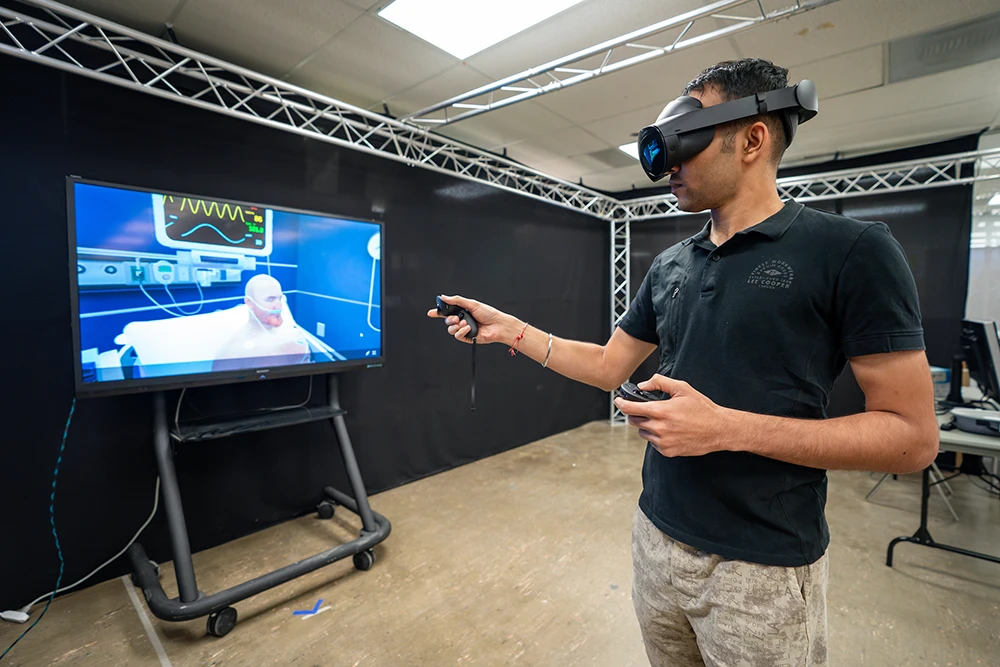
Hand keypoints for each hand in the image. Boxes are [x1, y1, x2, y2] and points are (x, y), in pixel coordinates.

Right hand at [426, 294, 517, 344]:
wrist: (497, 325)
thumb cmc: (488, 313)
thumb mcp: (472, 303)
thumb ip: (456, 300)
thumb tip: (444, 297)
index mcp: (462, 311)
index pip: (447, 311)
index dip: (438, 312)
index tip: (431, 313)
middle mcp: (462, 320)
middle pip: (447, 321)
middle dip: (449, 319)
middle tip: (456, 318)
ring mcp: (464, 329)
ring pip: (450, 329)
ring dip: (456, 326)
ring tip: (465, 323)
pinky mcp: (467, 337)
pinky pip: (457, 335)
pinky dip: (461, 331)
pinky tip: (468, 329)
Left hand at [613, 374, 729, 457]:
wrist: (718, 429)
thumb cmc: (702, 409)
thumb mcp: (682, 388)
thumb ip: (659, 382)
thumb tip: (643, 385)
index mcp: (661, 411)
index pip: (631, 409)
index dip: (621, 403)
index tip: (618, 401)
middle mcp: (659, 428)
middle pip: (635, 421)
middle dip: (638, 414)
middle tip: (650, 409)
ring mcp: (663, 442)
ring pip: (644, 433)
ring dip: (648, 426)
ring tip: (666, 420)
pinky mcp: (668, 451)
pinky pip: (653, 443)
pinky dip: (657, 437)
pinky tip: (671, 430)